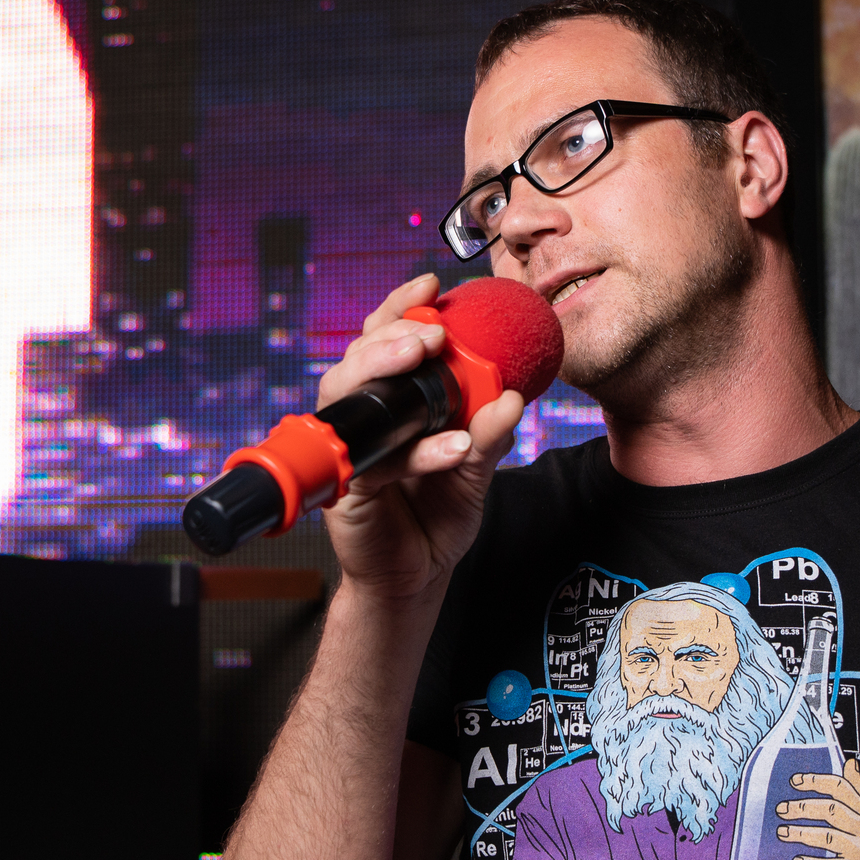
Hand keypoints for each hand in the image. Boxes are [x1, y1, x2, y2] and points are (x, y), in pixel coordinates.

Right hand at [319, 273, 524, 601]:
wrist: (417, 577)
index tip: (432, 282)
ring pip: (347, 394)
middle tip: (431, 330)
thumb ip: (490, 434)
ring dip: (385, 369)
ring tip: (429, 357)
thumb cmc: (437, 517)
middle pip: (358, 356)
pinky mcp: (347, 489)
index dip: (402, 306)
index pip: (387, 341)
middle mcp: (364, 419)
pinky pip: (378, 461)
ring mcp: (351, 451)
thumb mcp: (476, 470)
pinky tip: (454, 447)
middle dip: (392, 333)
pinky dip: (418, 452)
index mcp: (392, 402)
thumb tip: (511, 397)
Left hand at [776, 758, 859, 859]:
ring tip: (782, 832)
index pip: (843, 789)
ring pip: (830, 837)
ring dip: (802, 833)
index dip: (818, 782)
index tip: (794, 781)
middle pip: (833, 810)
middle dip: (804, 808)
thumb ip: (856, 794)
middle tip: (781, 809)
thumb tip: (851, 762)